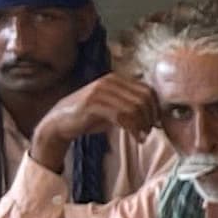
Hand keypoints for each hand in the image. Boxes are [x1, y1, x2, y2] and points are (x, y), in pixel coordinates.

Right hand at [27, 71, 159, 165]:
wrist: (60, 122)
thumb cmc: (90, 117)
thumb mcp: (114, 108)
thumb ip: (132, 106)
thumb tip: (157, 116)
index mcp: (116, 79)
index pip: (148, 90)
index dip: (156, 108)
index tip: (155, 123)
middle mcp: (109, 81)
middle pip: (144, 99)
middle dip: (150, 117)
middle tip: (149, 132)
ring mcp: (100, 91)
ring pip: (134, 108)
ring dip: (143, 125)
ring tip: (142, 136)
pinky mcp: (93, 104)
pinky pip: (122, 116)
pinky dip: (133, 129)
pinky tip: (135, 138)